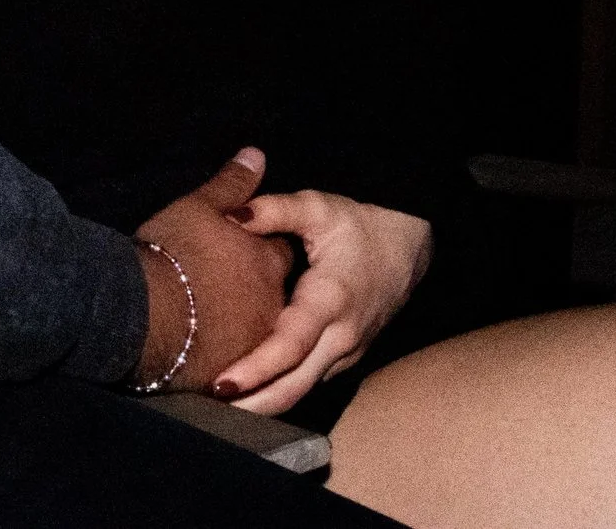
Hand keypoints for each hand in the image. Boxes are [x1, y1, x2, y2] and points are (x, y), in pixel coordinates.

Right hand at [131, 148, 294, 391]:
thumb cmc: (173, 253)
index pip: (282, 252)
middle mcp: (272, 302)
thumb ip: (232, 185)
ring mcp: (256, 340)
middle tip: (230, 293)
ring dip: (246, 330)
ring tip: (220, 328)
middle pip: (278, 297)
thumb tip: (255, 155)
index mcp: (267, 260)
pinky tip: (210, 356)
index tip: (247, 250)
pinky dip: (229, 358)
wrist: (147, 313)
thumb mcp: (199, 207)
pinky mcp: (235, 371)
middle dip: (260, 295)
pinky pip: (239, 364)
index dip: (265, 249)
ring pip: (261, 335)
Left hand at [209, 191, 432, 414]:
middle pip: (295, 385)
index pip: (291, 345)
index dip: (257, 368)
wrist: (407, 245)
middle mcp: (341, 336)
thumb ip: (274, 210)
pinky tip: (249, 393)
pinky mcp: (346, 359)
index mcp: (330, 299)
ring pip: (303, 390)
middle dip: (253, 404)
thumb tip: (231, 215)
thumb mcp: (318, 206)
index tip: (222, 382)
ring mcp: (347, 353)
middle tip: (207, 408)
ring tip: (218, 409)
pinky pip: (310, 382)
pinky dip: (280, 391)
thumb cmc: (358, 225)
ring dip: (264, 403)